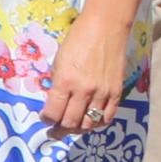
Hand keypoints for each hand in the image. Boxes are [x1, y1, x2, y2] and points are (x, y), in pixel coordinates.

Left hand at [41, 13, 129, 136]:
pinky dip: (97, 124)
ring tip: (71, 129)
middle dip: (60, 130)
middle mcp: (84, 90)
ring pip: (89, 124)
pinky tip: (90, 123)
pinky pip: (107, 117)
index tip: (45, 119)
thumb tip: (55, 103)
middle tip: (55, 132)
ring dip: (77, 130)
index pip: (53, 112)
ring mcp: (102, 93)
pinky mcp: (116, 93)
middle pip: (71, 122)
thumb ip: (57, 84)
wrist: (105, 29)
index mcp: (65, 81)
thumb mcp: (59, 62)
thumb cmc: (77, 41)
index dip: (47, 120)